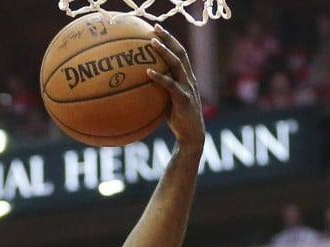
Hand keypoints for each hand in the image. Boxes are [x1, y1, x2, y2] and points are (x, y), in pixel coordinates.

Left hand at [147, 25, 204, 148]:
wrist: (191, 136)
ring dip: (164, 52)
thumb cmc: (177, 119)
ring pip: (177, 65)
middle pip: (180, 52)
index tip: (157, 30)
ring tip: (151, 43)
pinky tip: (148, 72)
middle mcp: (189, 79)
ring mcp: (188, 88)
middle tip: (155, 29)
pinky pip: (171, 86)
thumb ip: (158, 90)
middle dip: (168, 39)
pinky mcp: (184, 99)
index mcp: (186, 77)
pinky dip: (160, 77)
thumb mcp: (166, 101)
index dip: (170, 40)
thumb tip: (138, 85)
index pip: (179, 53)